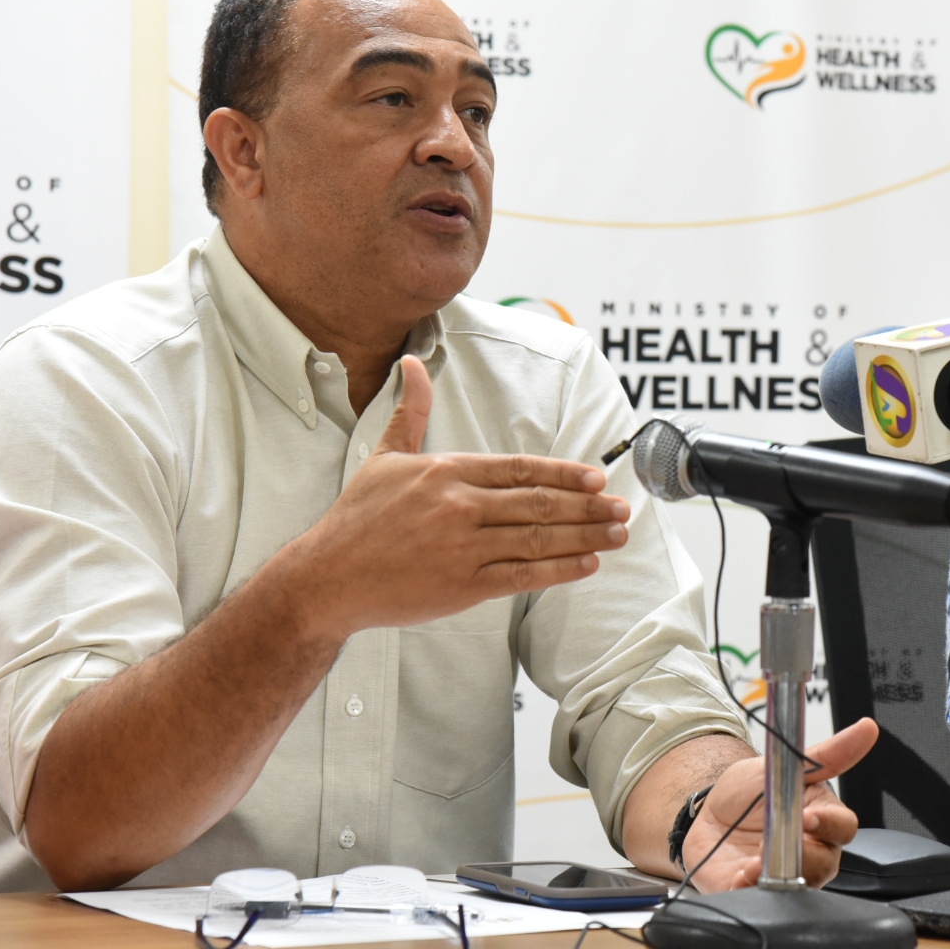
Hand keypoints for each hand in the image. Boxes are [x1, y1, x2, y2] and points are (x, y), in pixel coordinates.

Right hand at [286, 355, 630, 637]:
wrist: (327, 576)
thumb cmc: (357, 518)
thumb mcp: (385, 456)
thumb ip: (412, 411)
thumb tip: (411, 364)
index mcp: (448, 472)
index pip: (520, 469)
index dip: (564, 473)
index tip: (597, 477)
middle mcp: (460, 507)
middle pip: (538, 503)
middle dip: (588, 506)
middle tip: (622, 507)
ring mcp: (463, 548)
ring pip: (538, 539)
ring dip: (585, 536)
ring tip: (617, 534)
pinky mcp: (462, 586)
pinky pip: (522, 576)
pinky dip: (559, 570)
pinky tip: (586, 564)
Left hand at [682, 718, 877, 891]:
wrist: (708, 814)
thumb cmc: (752, 792)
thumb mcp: (783, 765)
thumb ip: (827, 754)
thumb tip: (866, 728)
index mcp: (821, 820)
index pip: (842, 828)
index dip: (830, 825)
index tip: (809, 817)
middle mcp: (810, 853)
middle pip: (824, 865)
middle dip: (804, 857)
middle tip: (774, 843)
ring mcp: (786, 876)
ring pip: (797, 888)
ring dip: (777, 877)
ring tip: (753, 863)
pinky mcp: (756, 893)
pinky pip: (760, 900)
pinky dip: (749, 890)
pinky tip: (739, 875)